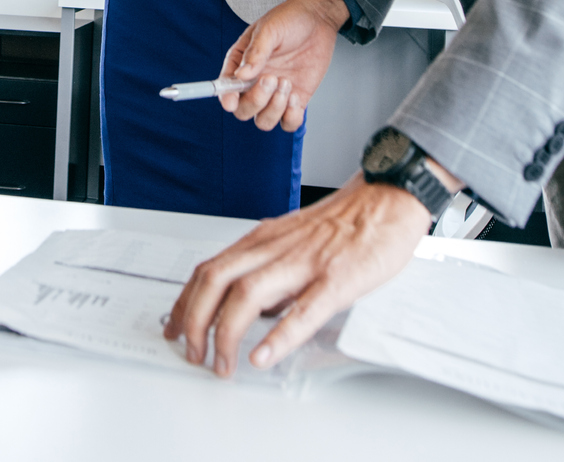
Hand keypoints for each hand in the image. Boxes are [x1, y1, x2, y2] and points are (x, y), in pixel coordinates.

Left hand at [164, 177, 432, 376]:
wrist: (387, 198)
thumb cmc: (345, 223)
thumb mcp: (292, 241)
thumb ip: (270, 271)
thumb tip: (253, 310)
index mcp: (262, 240)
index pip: (208, 269)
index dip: (184, 302)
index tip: (175, 328)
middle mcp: (274, 248)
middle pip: (215, 280)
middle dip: (194, 321)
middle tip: (192, 353)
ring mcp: (304, 262)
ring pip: (247, 294)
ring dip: (226, 334)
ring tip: (221, 364)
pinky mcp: (336, 279)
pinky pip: (303, 310)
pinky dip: (279, 336)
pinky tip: (264, 356)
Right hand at [216, 0, 348, 130]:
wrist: (317, 19)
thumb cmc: (289, 19)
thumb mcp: (269, 29)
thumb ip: (256, 52)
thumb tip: (241, 75)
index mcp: (240, 64)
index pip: (225, 88)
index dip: (226, 97)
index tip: (231, 101)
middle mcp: (254, 83)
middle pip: (243, 110)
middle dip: (256, 100)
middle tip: (271, 79)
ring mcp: (274, 94)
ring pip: (264, 121)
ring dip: (274, 109)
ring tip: (286, 83)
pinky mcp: (295, 100)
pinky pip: (288, 123)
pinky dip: (291, 117)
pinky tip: (296, 98)